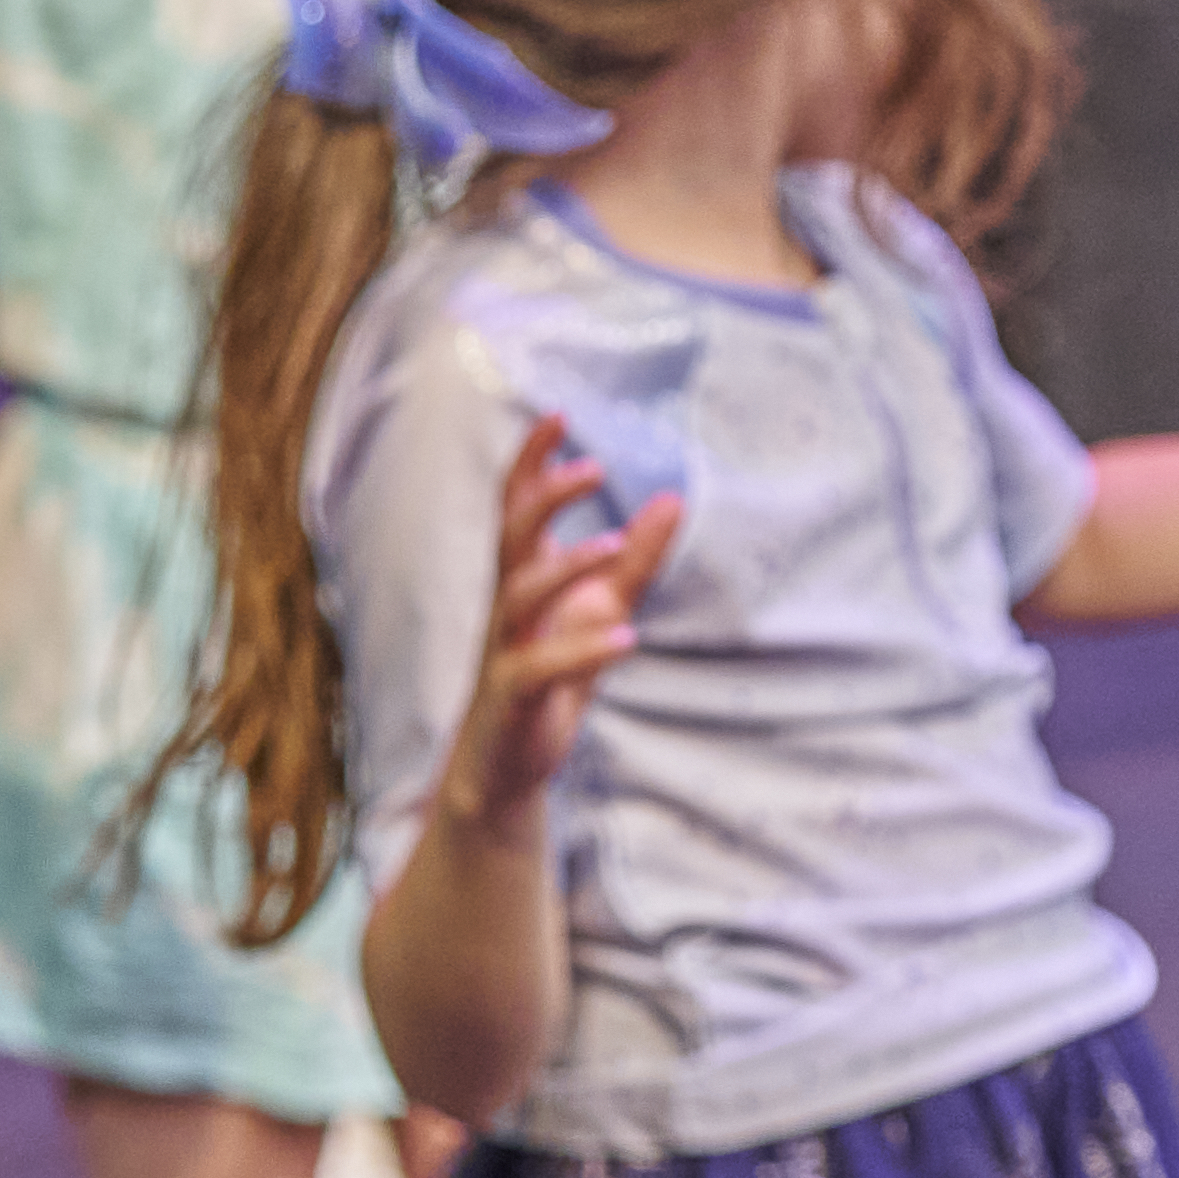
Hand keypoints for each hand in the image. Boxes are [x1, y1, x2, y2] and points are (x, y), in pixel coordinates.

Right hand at [433, 419, 681, 836]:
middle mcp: (508, 606)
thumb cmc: (551, 678)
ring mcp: (505, 650)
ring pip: (518, 596)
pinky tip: (625, 638)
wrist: (507, 764)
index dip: (532, 460)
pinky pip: (538, 668)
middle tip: (594, 469)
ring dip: (565, 567)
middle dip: (544, 498)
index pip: (516, 506)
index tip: (559, 413)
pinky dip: (580, 651)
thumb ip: (635, 559)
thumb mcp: (603, 610)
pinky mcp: (513, 697)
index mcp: (524, 578)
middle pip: (511, 537)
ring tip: (612, 545)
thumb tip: (673, 499)